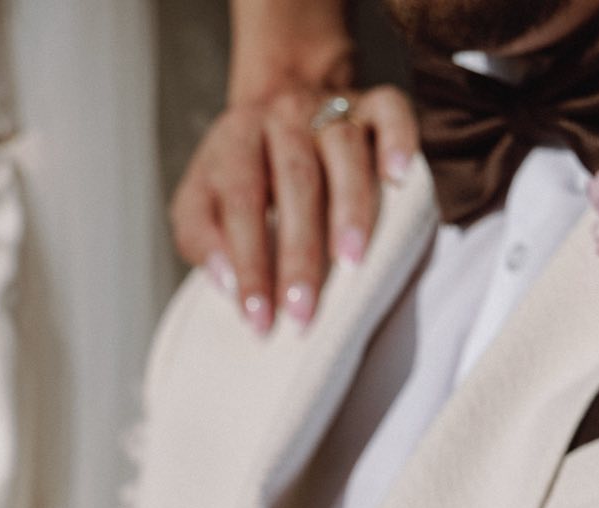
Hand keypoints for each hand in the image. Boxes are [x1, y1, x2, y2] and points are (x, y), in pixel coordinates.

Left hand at [171, 85, 418, 332]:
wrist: (276, 99)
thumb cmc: (238, 171)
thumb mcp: (199, 199)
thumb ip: (200, 237)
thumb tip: (226, 282)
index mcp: (236, 137)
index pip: (242, 202)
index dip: (251, 263)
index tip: (259, 317)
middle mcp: (284, 115)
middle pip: (296, 181)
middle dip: (300, 253)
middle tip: (303, 310)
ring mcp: (331, 105)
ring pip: (345, 152)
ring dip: (350, 209)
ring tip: (353, 262)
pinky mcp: (372, 103)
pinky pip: (391, 113)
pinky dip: (399, 142)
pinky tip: (397, 179)